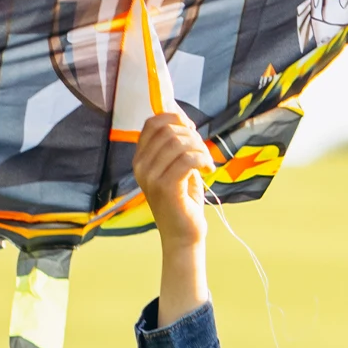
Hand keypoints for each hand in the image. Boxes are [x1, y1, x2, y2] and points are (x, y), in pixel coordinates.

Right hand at [133, 112, 213, 325]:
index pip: (153, 123)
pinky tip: (208, 170)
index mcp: (140, 160)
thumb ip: (176, 141)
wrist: (183, 235)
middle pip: (168, 130)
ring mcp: (151, 178)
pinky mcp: (166, 188)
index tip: (192, 130)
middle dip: (192, 136)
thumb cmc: (183, 200)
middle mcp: (141, 167)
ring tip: (207, 163)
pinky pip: (187, 159)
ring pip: (179, 143)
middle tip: (203, 152)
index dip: (175, 118)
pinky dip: (203, 160)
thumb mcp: (178, 165)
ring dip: (200, 148)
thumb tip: (178, 111)